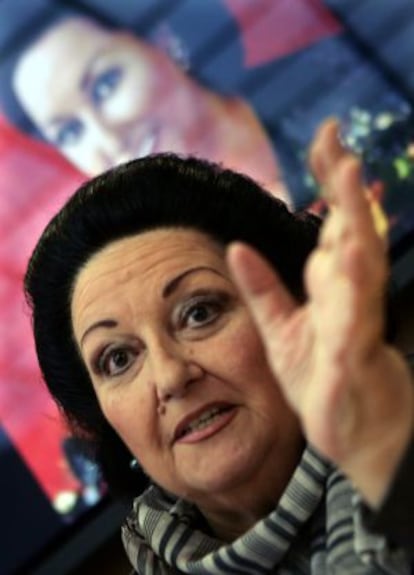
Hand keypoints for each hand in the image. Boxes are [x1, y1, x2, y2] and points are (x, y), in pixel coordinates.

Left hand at [227, 119, 413, 505]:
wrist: (350, 430)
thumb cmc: (318, 376)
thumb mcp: (280, 328)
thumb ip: (262, 288)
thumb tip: (236, 246)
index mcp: (333, 286)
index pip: (336, 222)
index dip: (334, 180)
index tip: (328, 135)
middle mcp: (350, 298)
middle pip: (354, 238)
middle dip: (349, 197)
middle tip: (342, 153)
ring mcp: (356, 331)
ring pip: (362, 281)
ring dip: (358, 246)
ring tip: (352, 209)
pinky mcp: (354, 368)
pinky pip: (353, 343)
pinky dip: (350, 323)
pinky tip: (345, 302)